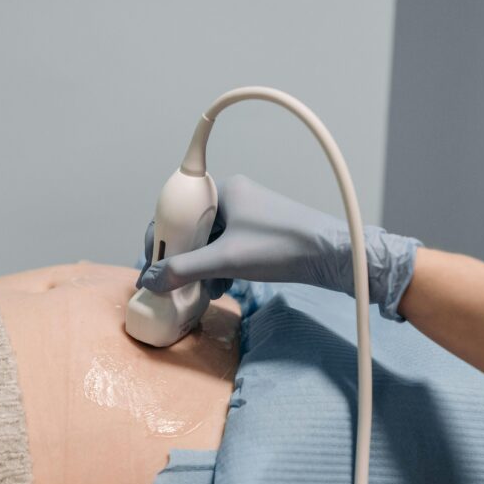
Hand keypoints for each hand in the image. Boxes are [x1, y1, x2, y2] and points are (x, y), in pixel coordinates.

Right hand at [136, 174, 421, 319]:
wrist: (334, 255)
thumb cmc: (282, 248)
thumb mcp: (226, 260)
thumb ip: (184, 271)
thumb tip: (149, 281)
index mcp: (223, 191)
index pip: (176, 210)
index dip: (159, 239)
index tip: (153, 265)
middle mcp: (233, 198)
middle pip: (191, 229)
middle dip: (183, 259)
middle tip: (176, 284)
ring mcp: (248, 216)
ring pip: (209, 242)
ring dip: (202, 268)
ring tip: (204, 292)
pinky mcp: (259, 234)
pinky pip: (226, 248)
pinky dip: (220, 268)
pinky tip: (222, 288)